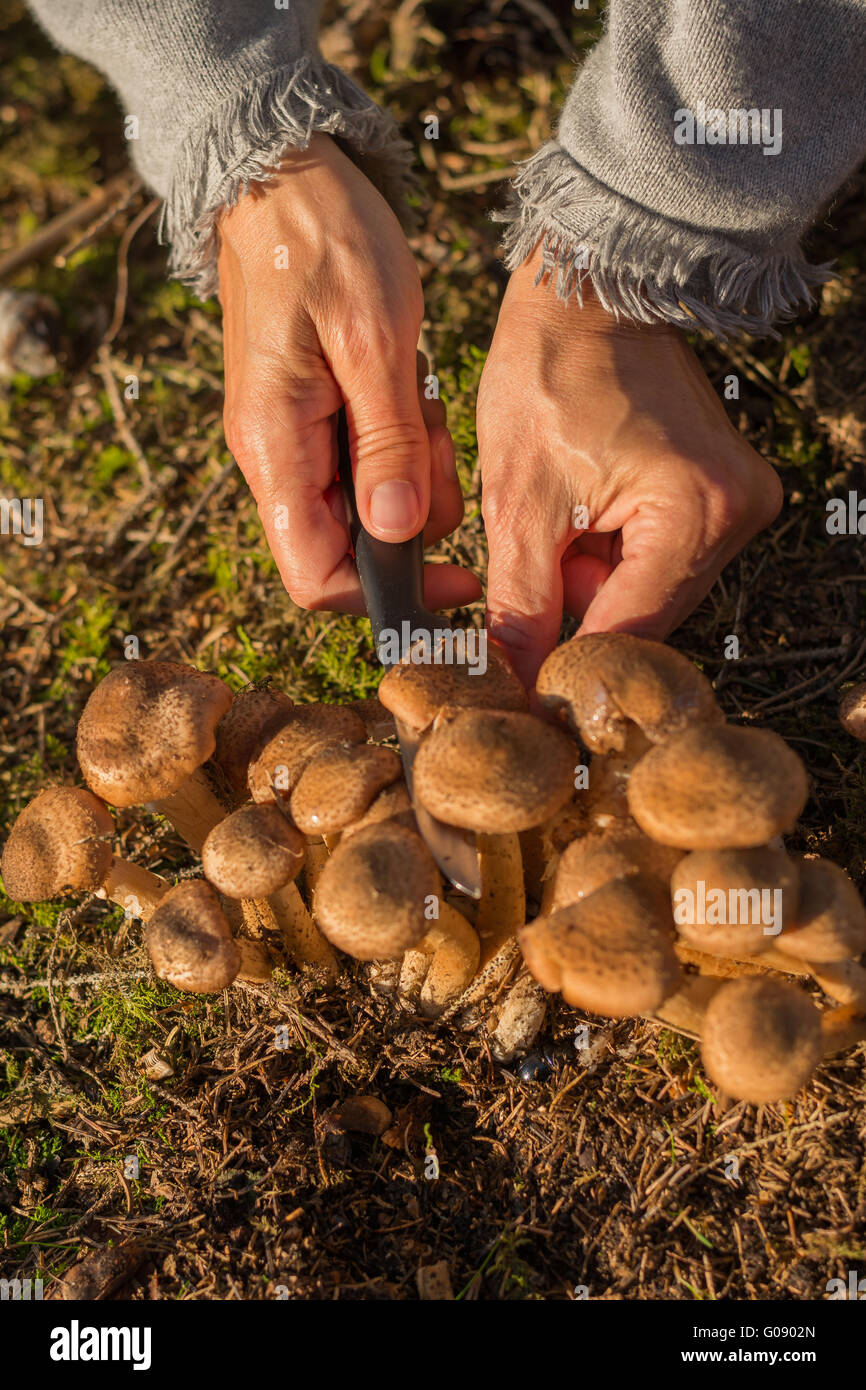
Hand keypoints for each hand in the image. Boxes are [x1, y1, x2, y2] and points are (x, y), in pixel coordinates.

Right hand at [218, 135, 479, 612]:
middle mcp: (273, 458)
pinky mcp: (312, 417)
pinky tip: (412, 390)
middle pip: (347, 550)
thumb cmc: (326, 243)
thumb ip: (388, 445)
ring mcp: (291, 438)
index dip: (387, 596)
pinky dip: (402, 444)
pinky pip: (363, 463)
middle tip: (441, 451)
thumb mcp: (375, 341)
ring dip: (413, 476)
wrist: (284, 174)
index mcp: (275, 449)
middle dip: (411, 523)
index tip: (458, 578)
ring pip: (364, 508)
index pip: (317, 578)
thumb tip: (397, 533)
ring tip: (425, 405)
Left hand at [477, 250, 782, 686]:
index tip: (526, 697)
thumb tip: (515, 681)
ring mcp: (736, 502)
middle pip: (646, 616)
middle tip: (530, 577)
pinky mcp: (721, 492)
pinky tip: (583, 513)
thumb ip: (520, 603)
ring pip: (649, 590)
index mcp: (696, 512)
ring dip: (594, 580)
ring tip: (558, 522)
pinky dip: (612, 554)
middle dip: (580, 610)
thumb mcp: (519, 500)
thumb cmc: (547, 374)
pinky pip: (660, 557)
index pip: (629, 631)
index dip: (569, 667)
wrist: (587, 295)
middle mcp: (736, 512)